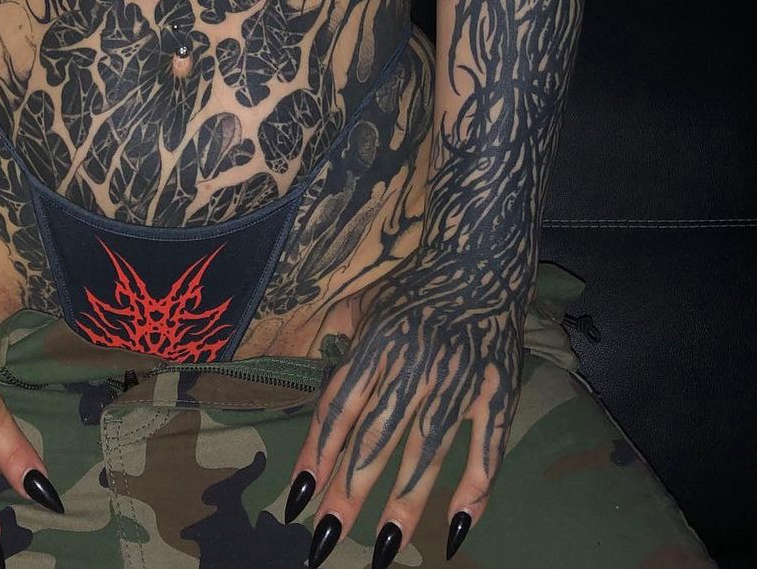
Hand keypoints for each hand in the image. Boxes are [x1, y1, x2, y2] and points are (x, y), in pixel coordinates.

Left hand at [285, 244, 527, 566]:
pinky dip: (474, 489)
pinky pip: (486, 448)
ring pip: (426, 451)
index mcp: (377, 344)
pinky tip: (456, 528)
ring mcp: (459, 379)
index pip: (340, 408)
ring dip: (404, 503)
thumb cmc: (417, 284)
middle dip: (349, 493)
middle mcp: (414, 364)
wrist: (482, 257)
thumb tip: (308, 360)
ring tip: (385, 547)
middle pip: (376, 438)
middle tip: (327, 540)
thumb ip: (339, 334)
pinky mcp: (498, 390)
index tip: (297, 500)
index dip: (317, 455)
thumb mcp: (370, 301)